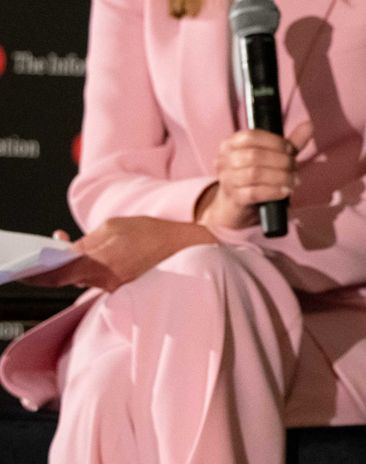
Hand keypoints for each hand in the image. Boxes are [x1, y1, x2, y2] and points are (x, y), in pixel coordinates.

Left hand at [20, 218, 214, 292]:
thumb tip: (65, 249)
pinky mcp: (125, 291)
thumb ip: (85, 241)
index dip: (34, 276)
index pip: (53, 276)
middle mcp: (104, 282)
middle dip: (58, 263)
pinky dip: (95, 269)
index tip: (22, 272)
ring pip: (84, 278)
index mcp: (98, 264)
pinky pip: (100, 280)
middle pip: (67, 277)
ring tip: (85, 245)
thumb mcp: (116, 226)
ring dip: (79, 264)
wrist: (191, 250)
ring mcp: (115, 288)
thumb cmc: (155, 234)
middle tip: (56, 246)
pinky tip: (105, 255)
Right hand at [197, 123, 313, 230]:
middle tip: (295, 167)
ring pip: (255, 174)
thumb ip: (290, 143)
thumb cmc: (257, 175)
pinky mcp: (233, 198)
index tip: (291, 150)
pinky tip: (286, 191)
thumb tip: (309, 125)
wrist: (237, 205)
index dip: (276, 142)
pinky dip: (274, 191)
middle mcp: (224, 159)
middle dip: (281, 161)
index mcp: (232, 143)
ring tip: (294, 180)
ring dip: (280, 176)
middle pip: (255, 155)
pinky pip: (254, 193)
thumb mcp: (274, 156)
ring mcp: (226, 179)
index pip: (252, 136)